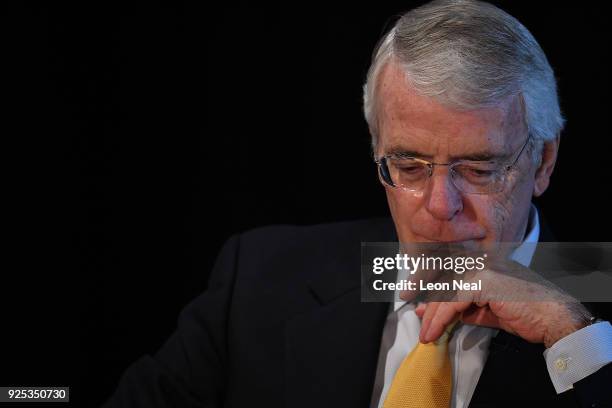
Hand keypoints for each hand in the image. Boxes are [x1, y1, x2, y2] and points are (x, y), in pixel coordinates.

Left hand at [404, 259, 591, 347]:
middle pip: (443, 278)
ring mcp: (481, 268)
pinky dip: (440, 318)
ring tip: (426, 334)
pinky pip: (452, 301)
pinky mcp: (482, 281)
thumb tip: (438, 314)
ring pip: (445, 292)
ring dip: (432, 316)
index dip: (429, 283)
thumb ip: (463, 308)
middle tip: (416, 317)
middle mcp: (479, 260)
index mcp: (481, 263)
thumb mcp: (486, 310)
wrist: (553, 317)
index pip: (448, 270)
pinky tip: (434, 331)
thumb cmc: (525, 313)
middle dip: (426, 299)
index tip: (416, 301)